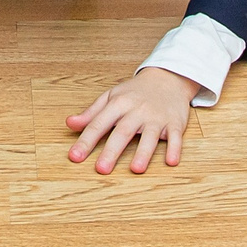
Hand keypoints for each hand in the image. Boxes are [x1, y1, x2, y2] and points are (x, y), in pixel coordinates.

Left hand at [67, 67, 199, 173]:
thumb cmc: (135, 92)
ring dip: (143, 152)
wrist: (168, 77)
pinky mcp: (175, 123)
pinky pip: (176, 137)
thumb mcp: (111, 97)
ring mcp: (157, 117)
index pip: (99, 123)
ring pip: (150, 136)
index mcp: (119, 103)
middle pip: (123, 132)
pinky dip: (175, 148)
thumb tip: (70, 124)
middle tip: (101, 169)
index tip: (75, 156)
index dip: (86, 140)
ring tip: (136, 169)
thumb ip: (91, 113)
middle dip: (112, 151)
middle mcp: (137, 110)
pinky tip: (171, 161)